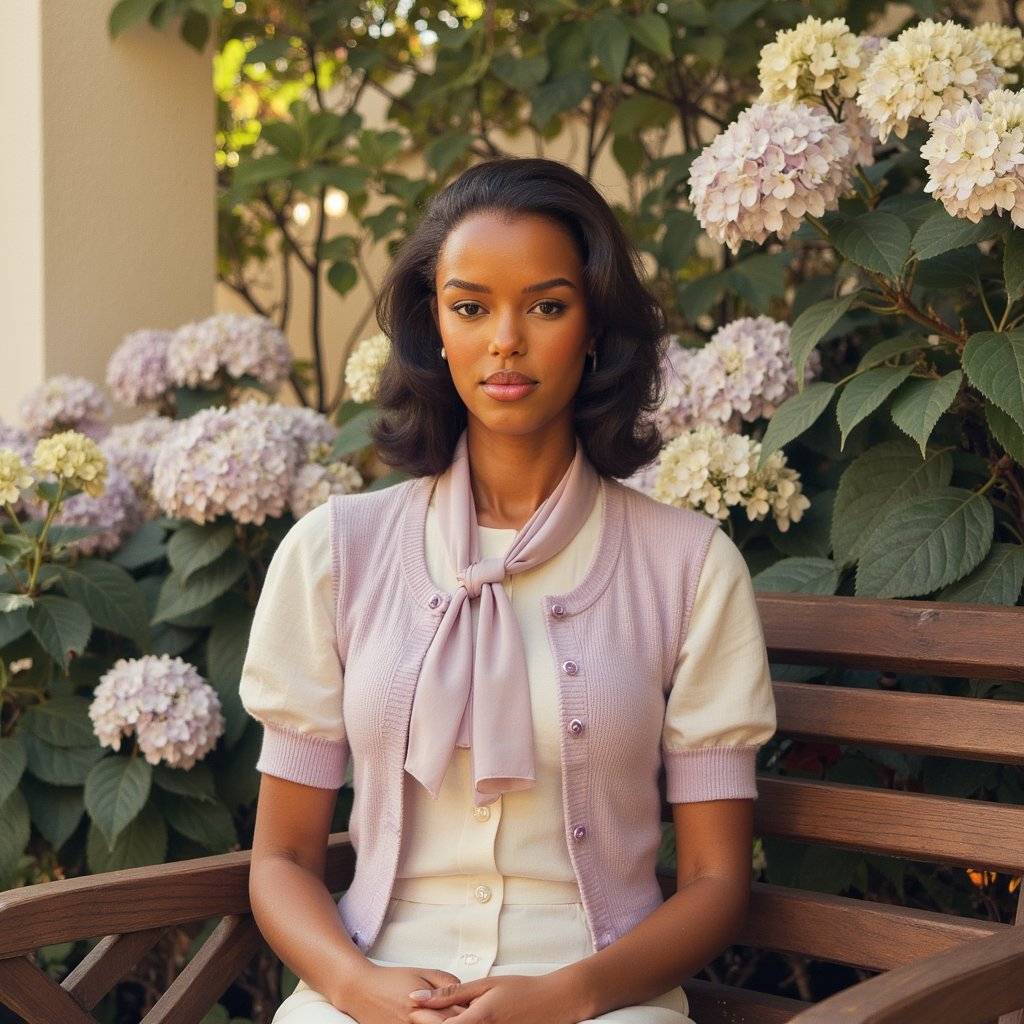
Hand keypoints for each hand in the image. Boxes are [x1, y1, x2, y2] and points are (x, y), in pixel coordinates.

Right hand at [332, 964, 466, 1022]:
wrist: (362, 990)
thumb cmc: (392, 980)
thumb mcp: (423, 973)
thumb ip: (446, 982)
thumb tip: (465, 990)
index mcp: (425, 1006)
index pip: (457, 1016)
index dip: (470, 1013)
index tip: (479, 1010)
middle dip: (462, 1021)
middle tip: (470, 1015)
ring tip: (453, 1018)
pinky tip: (434, 1021)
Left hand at [408, 972, 584, 1023]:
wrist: (552, 1004)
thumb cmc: (519, 989)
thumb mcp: (483, 985)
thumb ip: (448, 993)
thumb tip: (415, 998)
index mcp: (476, 1021)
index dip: (421, 1022)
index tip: (412, 1012)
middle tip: (420, 1017)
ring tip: (442, 1018)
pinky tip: (462, 1022)